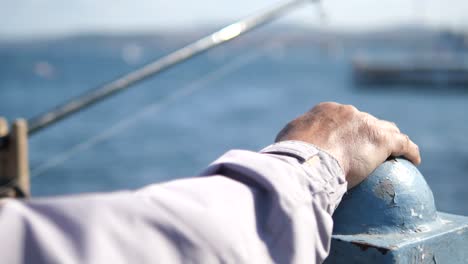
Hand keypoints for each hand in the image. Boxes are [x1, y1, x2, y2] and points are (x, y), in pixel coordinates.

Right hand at [275, 102, 420, 188]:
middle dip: (366, 132)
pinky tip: (413, 160)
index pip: (341, 118)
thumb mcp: (288, 142)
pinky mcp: (382, 140)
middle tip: (365, 149)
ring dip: (389, 139)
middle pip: (364, 121)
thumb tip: (293, 149)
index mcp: (326, 111)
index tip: (344, 142)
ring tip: (393, 152)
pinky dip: (409, 151)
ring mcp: (366, 124)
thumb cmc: (293, 155)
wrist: (307, 160)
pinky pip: (403, 144)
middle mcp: (348, 113)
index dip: (345, 129)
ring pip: (386, 129)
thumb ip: (295, 140)